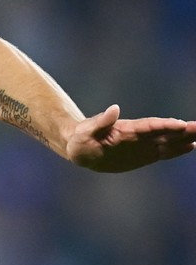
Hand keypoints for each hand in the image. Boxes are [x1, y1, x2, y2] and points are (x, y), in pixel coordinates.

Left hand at [65, 104, 195, 172]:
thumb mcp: (86, 131)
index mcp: (127, 129)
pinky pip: (163, 152)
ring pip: (168, 141)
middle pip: (165, 131)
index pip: (150, 126)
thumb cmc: (81, 138)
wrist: (80, 148)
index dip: (165, 126)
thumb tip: (114, 108)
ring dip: (185, 139)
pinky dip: (177, 150)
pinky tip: (191, 146)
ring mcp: (143, 145)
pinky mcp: (143, 155)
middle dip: (183, 130)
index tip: (181, 125)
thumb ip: (101, 121)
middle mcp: (139, 136)